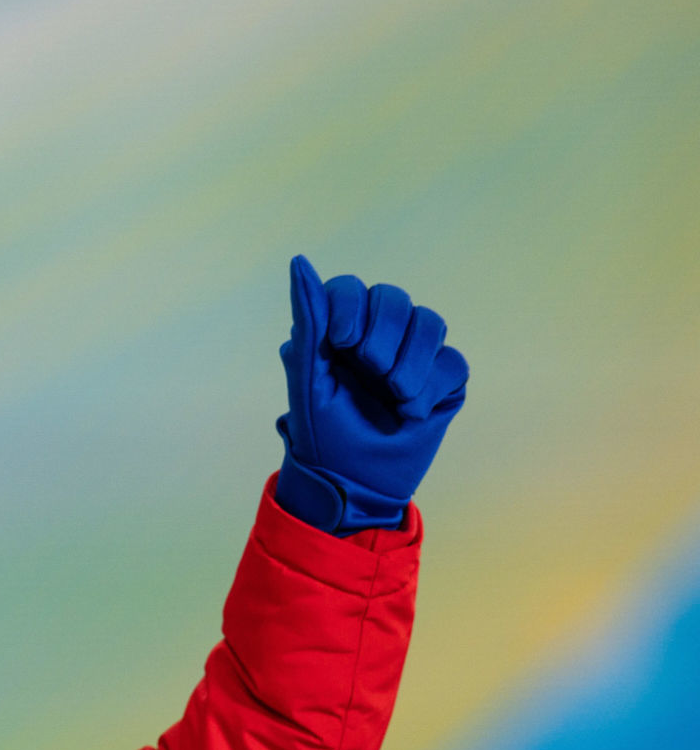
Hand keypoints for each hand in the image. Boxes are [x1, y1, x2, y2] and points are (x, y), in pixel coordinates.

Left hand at [274, 255, 467, 532]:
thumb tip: (299, 263)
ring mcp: (412, 357)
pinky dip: (431, 387)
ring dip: (411, 361)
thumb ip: (310, 323)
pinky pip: (450, 362)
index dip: (349, 306)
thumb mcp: (309, 381)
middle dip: (383, 333)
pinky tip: (410, 414)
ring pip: (429, 322)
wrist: (355, 486)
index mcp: (337, 334)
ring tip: (394, 397)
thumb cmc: (323, 436)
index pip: (350, 290)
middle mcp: (376, 338)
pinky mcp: (443, 382)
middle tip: (371, 369)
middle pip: (393, 298)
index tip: (340, 341)